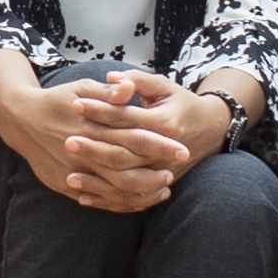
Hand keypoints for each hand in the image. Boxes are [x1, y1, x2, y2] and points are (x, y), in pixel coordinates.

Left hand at [59, 69, 223, 212]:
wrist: (210, 130)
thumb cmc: (180, 103)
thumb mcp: (164, 86)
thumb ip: (138, 81)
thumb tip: (111, 78)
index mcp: (164, 123)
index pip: (126, 117)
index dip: (100, 110)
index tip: (76, 104)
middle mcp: (163, 151)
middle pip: (123, 153)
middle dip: (94, 148)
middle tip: (67, 140)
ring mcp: (161, 171)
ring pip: (125, 181)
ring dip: (97, 181)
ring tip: (70, 176)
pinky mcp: (158, 185)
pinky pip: (131, 199)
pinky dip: (106, 200)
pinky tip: (83, 197)